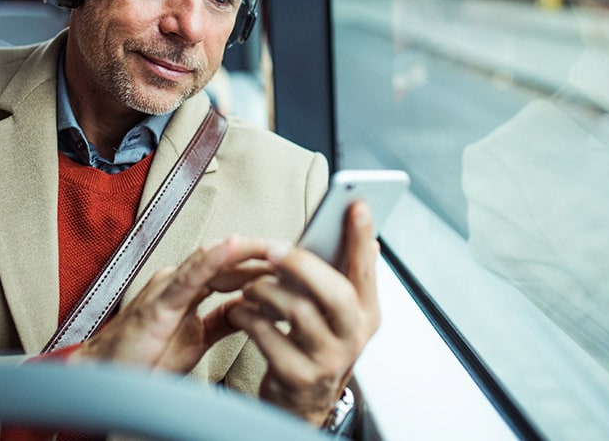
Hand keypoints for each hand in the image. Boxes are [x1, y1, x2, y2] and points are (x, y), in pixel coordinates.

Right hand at [68, 236, 273, 372]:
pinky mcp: (160, 302)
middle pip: (227, 260)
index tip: (289, 264)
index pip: (231, 270)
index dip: (260, 266)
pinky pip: (191, 275)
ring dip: (246, 250)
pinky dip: (214, 258)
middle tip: (291, 251)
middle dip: (260, 255)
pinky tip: (234, 247)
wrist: (105, 378)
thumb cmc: (142, 358)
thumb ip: (221, 321)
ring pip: (213, 260)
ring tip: (274, 245)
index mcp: (187, 289)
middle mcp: (179, 281)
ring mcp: (169, 287)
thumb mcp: (196, 339)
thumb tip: (251, 310)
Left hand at [225, 201, 379, 425]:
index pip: (367, 270)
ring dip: (266, 290)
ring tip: (251, 286)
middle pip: (336, 292)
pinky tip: (240, 311)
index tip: (356, 205)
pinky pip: (268, 336)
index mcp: (366, 314)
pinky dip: (248, 317)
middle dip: (302, 263)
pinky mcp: (297, 376)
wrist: (301, 403)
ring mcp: (328, 360)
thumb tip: (367, 240)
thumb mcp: (336, 315)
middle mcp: (354, 337)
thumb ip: (344, 278)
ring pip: (297, 310)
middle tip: (274, 249)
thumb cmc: (315, 345)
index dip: (361, 238)